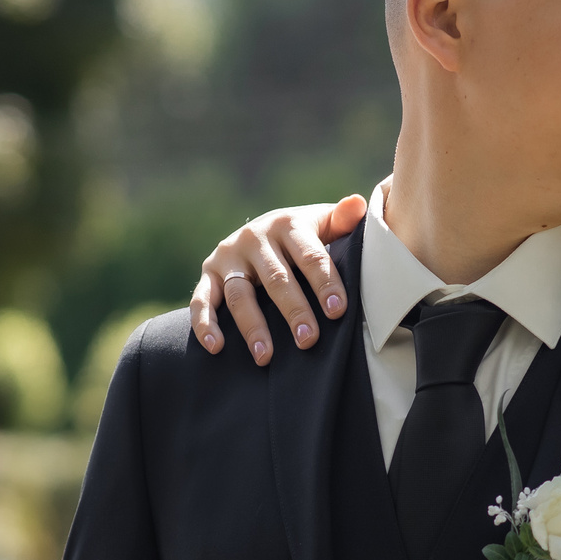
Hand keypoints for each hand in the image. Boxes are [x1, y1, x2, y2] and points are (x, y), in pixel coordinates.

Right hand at [188, 195, 367, 363]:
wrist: (259, 232)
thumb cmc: (301, 237)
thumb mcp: (322, 223)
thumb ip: (341, 219)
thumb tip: (359, 203)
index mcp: (287, 224)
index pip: (310, 255)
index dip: (324, 282)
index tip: (337, 311)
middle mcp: (254, 237)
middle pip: (276, 278)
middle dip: (293, 310)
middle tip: (308, 340)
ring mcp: (228, 255)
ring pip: (240, 294)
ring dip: (252, 326)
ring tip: (266, 356)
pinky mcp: (208, 273)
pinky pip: (201, 300)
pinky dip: (205, 323)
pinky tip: (216, 347)